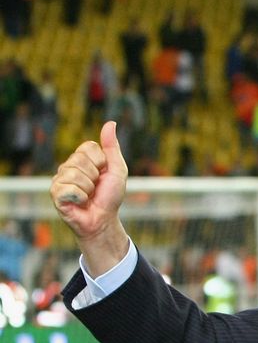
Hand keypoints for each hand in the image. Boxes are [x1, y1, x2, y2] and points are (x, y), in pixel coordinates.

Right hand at [50, 120, 129, 274]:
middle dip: (95, 176)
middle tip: (95, 188)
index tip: (103, 174)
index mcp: (81, 159)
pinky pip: (69, 188)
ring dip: (88, 188)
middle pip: (81, 159)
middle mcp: (68, 166)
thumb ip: (112, 147)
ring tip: (88, 196)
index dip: (101, 162)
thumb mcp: (116, 170)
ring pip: (76, 174)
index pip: (88, 147)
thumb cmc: (109, 196)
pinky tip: (79, 202)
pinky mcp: (55, 193)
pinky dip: (80, 197)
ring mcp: (59, 179)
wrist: (103, 219)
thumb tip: (110, 123)